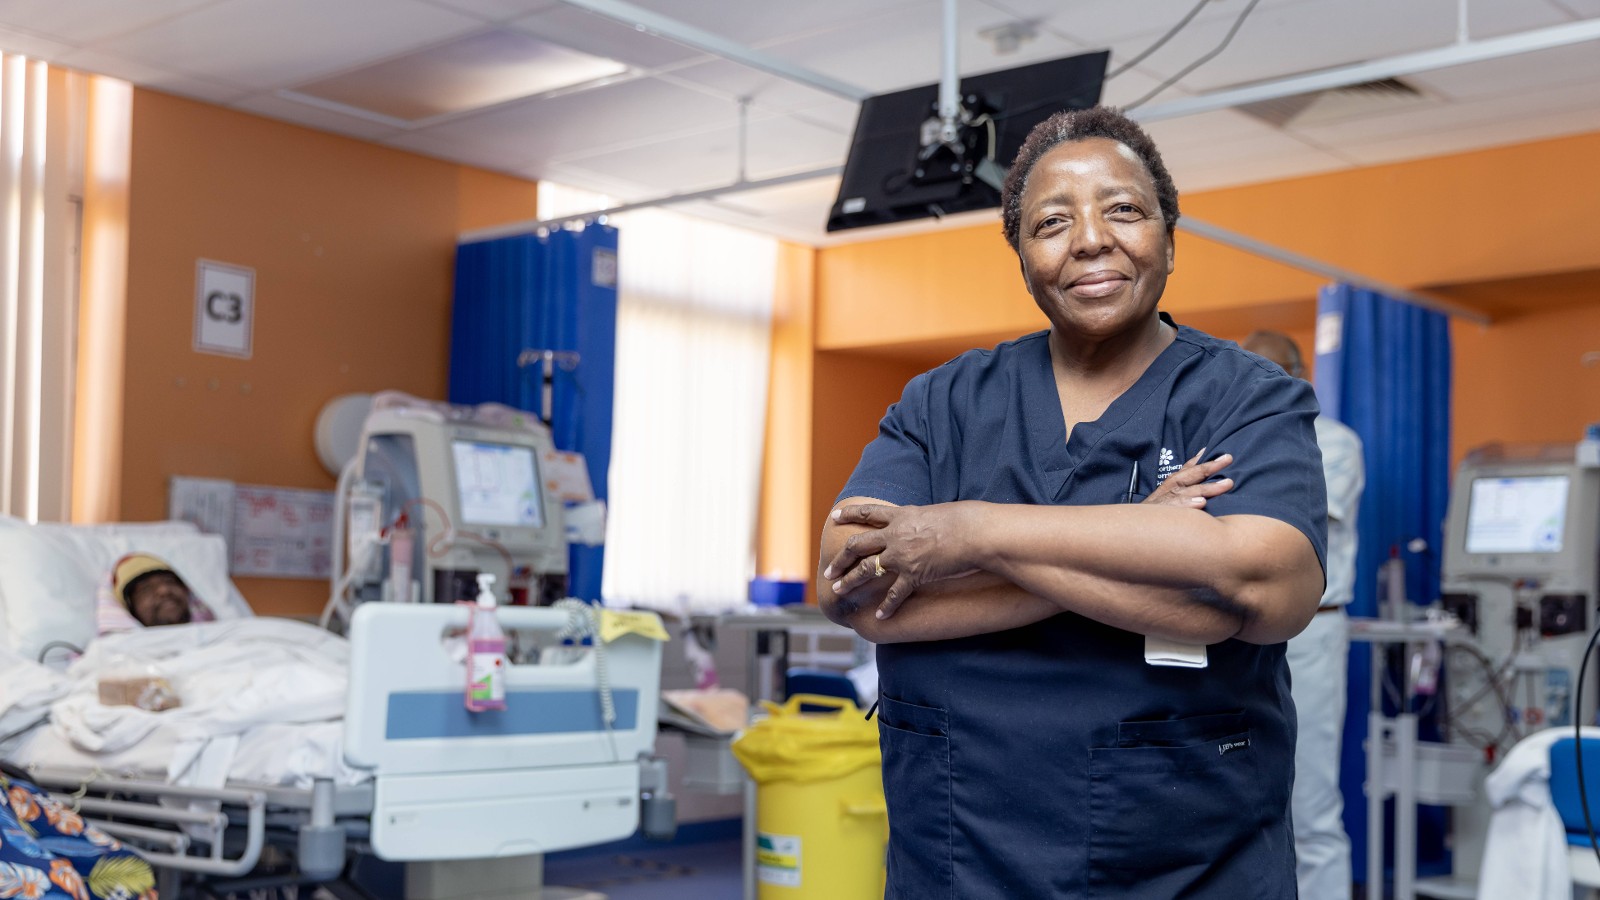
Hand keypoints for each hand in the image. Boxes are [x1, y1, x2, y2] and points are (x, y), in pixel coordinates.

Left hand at [823, 501, 985, 619]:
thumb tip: (925, 522)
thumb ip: (923, 520)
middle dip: (841, 558)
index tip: (835, 518)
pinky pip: (895, 594)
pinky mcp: (914, 574)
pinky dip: (887, 606)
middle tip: (829, 570)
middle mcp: (896, 535)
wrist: (975, 533)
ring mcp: (902, 555)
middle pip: (857, 545)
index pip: (869, 513)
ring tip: (838, 590)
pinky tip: (880, 616)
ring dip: (849, 580)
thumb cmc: (965, 520)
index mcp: (902, 516)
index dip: (850, 515)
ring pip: (866, 569)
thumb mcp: (937, 512)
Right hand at [1144, 450, 1233, 507]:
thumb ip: (1186, 476)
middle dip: (1212, 466)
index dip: (1206, 459)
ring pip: (1191, 491)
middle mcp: (1172, 488)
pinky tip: (1201, 504)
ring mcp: (1169, 501)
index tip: (1225, 455)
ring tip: (1226, 484)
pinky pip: (1178, 509)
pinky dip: (1188, 505)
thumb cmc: (1157, 507)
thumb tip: (1202, 458)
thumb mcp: (1169, 490)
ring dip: (1209, 487)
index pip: (1191, 467)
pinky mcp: (1165, 514)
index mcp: (1173, 481)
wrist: (1134, 524)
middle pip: (1194, 474)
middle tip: (1228, 459)